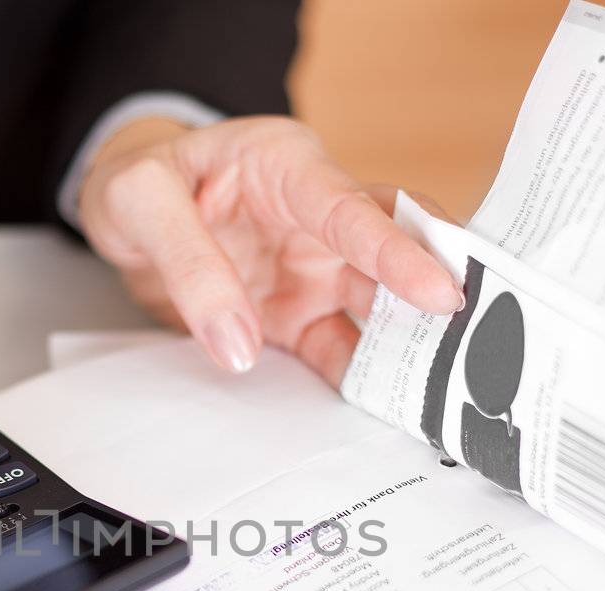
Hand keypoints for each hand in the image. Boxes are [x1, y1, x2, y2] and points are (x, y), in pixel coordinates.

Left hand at [77, 115, 461, 385]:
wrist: (122, 212)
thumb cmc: (139, 182)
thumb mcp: (140, 202)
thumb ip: (191, 266)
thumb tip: (239, 345)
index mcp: (289, 168)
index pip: (355, 211)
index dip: (401, 252)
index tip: (442, 291)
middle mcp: (315, 220)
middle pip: (390, 259)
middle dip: (436, 301)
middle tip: (483, 346)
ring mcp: (312, 271)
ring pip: (378, 312)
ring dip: (410, 349)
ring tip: (447, 394)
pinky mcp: (296, 317)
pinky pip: (340, 351)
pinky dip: (365, 380)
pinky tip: (393, 408)